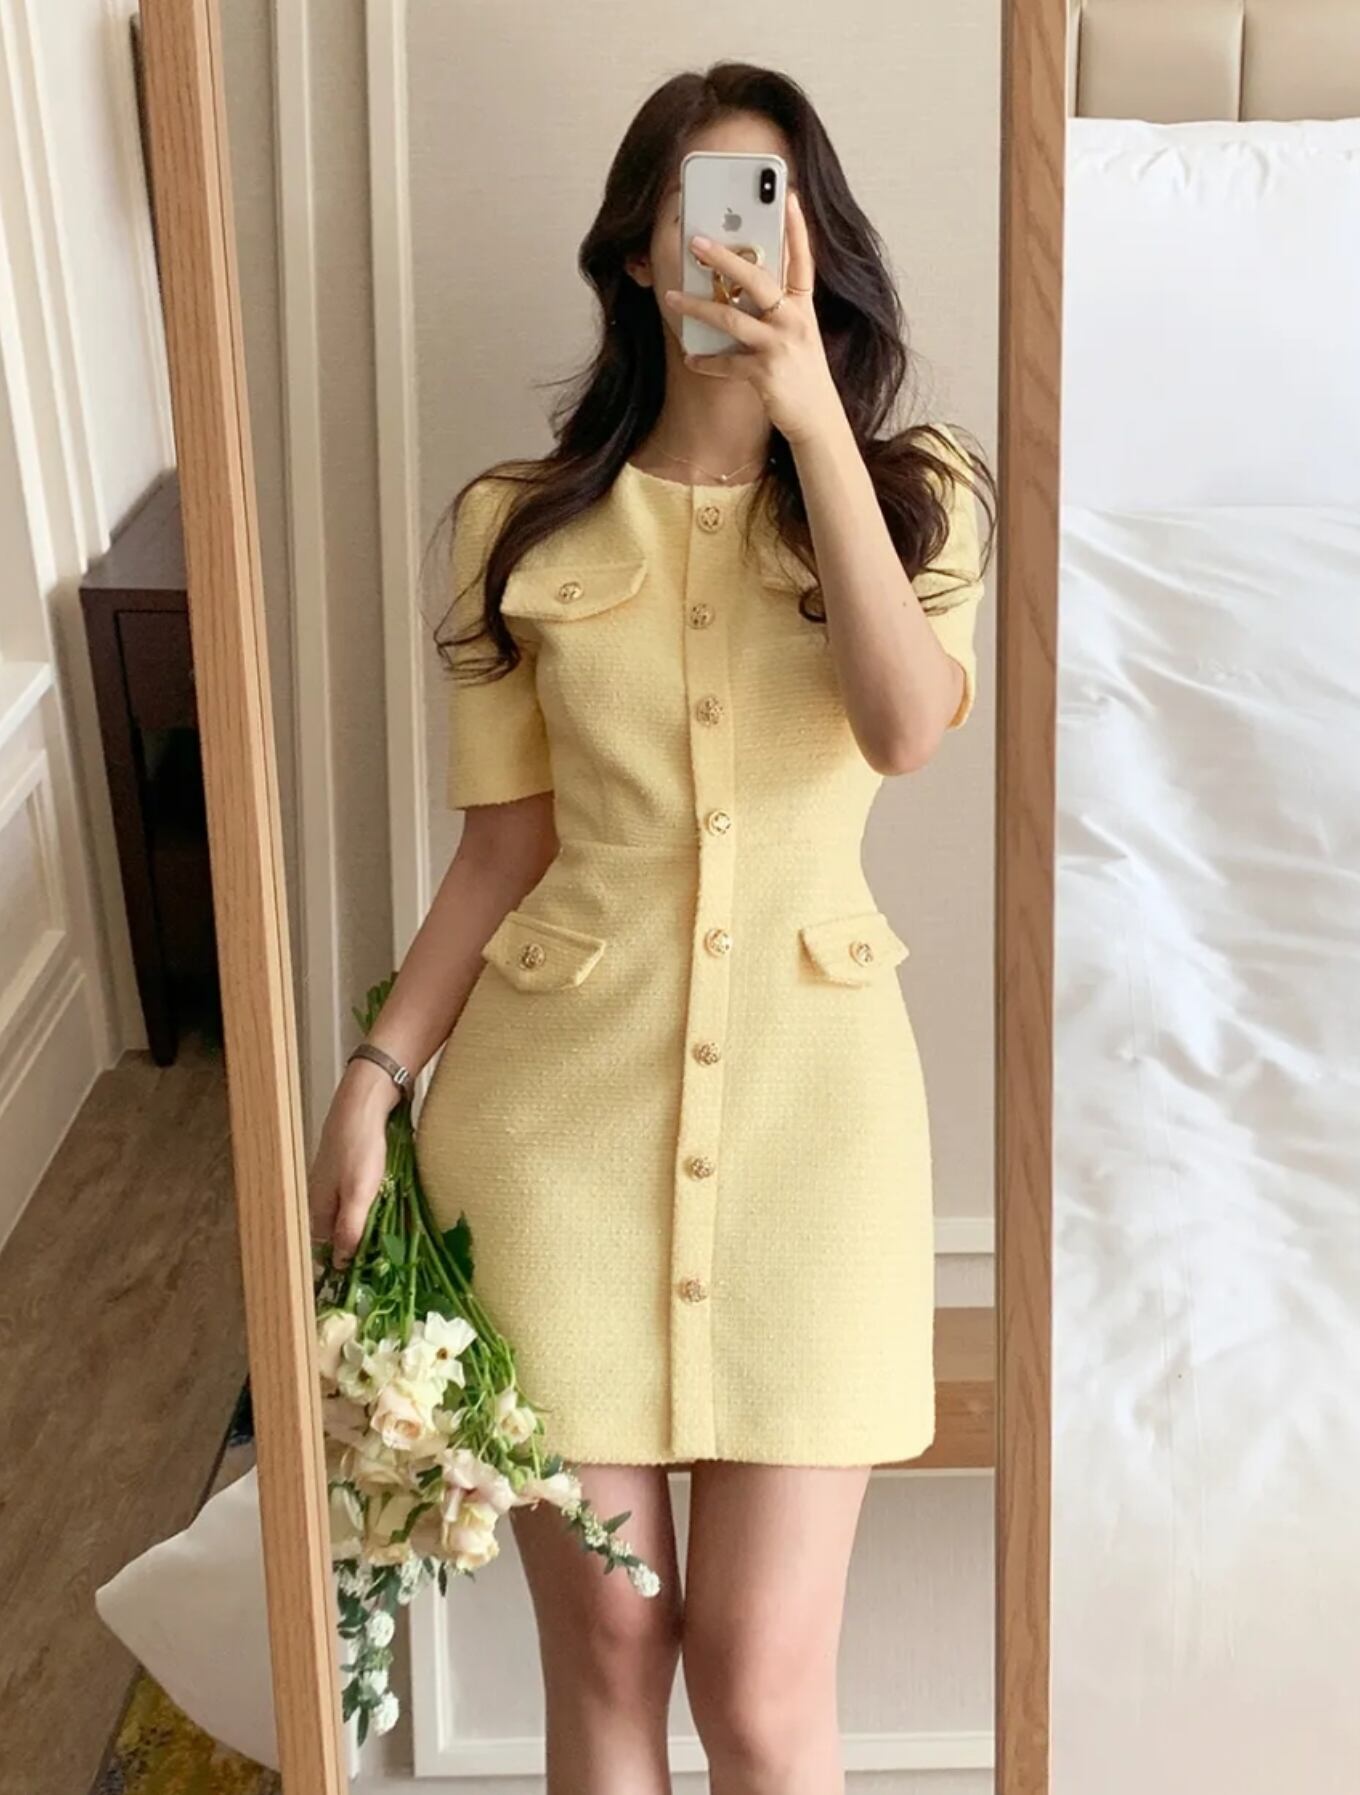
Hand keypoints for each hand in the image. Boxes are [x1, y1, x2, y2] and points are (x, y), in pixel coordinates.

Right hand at [307, 1061, 401, 1265]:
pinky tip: (394, 1211)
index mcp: (317, 1206)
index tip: (366, 1281)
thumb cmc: (360, 1146)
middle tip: (387, 1264)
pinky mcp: (355, 1168)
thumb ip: (349, 1228)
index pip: (325, 1248)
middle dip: (359, 1248)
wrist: (367, 1099)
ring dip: (371, 1228)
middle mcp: (323, 1196)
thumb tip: (342, 1263)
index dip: (343, 1264)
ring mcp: (338, 1181)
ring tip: (395, 1244)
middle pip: (338, 1232)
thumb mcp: (358, 1192)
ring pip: (352, 1214)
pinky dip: (376, 1207)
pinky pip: (363, 1197)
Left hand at [662, 189, 844, 446]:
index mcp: (804, 307)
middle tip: (696, 241)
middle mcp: (795, 321)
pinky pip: (727, 364)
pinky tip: (691, 358)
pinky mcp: (767, 375)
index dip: (797, 227)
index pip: (802, 260)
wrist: (818, 420)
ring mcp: (781, 347)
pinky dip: (706, 362)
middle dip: (724, 258)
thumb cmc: (802, 373)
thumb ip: (777, 307)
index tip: (789, 195)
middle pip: (757, 280)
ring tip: (672, 297)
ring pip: (733, 320)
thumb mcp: (799, 333)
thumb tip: (741, 282)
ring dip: (698, 308)